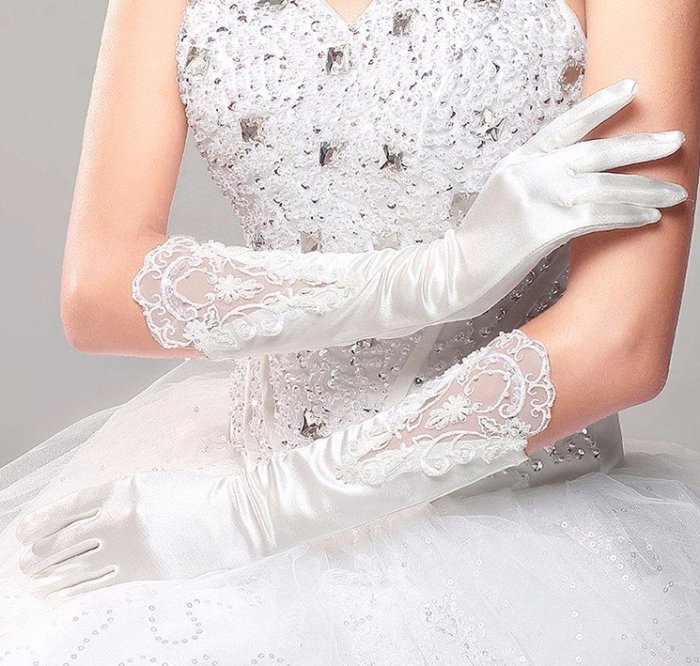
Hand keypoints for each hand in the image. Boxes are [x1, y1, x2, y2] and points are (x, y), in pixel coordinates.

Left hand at [16, 470, 251, 600]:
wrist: (238, 517)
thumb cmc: (204, 497)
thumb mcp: (160, 483)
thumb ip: (126, 496)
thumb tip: (94, 516)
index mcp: (124, 488)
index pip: (69, 506)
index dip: (42, 520)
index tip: (25, 531)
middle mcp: (119, 517)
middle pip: (64, 539)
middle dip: (39, 553)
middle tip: (24, 563)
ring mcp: (128, 547)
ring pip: (73, 566)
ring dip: (48, 576)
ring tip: (33, 583)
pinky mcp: (141, 573)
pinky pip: (95, 587)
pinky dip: (71, 593)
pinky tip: (59, 597)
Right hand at [446, 77, 687, 317]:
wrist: (456, 272)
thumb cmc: (483, 240)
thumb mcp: (504, 195)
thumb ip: (535, 178)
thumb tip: (580, 176)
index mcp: (518, 161)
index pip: (565, 124)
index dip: (601, 105)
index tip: (633, 89)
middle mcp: (528, 173)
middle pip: (595, 152)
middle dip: (641, 147)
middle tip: (676, 141)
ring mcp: (535, 199)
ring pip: (603, 186)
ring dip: (645, 190)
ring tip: (676, 193)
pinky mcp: (542, 229)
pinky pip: (597, 217)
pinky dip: (627, 216)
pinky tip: (649, 218)